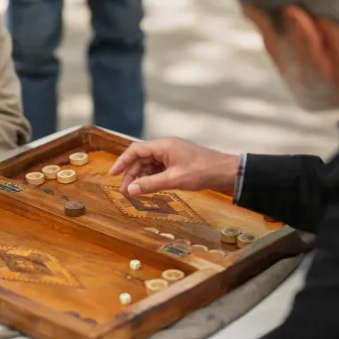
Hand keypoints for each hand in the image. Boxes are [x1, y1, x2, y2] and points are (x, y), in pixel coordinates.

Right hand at [109, 138, 240, 196]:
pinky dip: (152, 178)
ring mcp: (172, 154)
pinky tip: (149, 188)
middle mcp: (166, 147)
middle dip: (131, 174)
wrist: (225, 172)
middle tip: (125, 190)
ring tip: (136, 192)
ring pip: (150, 164)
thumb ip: (150, 185)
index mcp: (163, 146)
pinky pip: (159, 168)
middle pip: (141, 158)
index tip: (113, 175)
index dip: (122, 162)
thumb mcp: (174, 180)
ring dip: (141, 177)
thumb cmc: (202, 171)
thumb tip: (130, 190)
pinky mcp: (178, 162)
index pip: (135, 150)